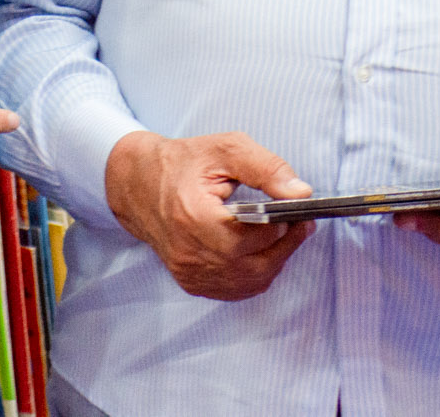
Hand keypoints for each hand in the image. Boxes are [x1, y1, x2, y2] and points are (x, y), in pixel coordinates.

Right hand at [104, 130, 315, 300]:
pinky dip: (255, 273)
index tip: (297, 210)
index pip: (252, 236)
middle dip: (285, 245)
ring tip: (284, 234)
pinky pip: (236, 289)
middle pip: (255, 265)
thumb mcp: (226, 149)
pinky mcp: (191, 282)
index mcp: (195, 217)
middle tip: (300, 223)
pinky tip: (261, 251)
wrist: (138, 184)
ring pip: (249, 282)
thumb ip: (267, 168)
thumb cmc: (183, 163)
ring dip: (274, 261)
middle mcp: (189, 253)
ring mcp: (189, 272)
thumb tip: (301, 193)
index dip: (281, 224)